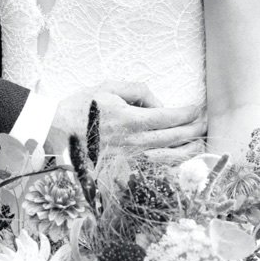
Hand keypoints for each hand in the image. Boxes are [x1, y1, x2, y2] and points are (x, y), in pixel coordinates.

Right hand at [47, 81, 206, 158]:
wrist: (53, 132)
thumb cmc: (82, 107)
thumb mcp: (110, 87)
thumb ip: (140, 91)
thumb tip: (161, 104)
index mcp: (131, 119)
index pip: (171, 117)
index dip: (189, 113)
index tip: (198, 109)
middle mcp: (133, 142)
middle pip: (175, 138)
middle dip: (195, 130)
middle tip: (205, 124)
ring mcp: (128, 161)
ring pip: (169, 159)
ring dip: (189, 151)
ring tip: (199, 143)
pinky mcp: (122, 173)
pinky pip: (153, 173)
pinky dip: (171, 168)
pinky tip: (180, 162)